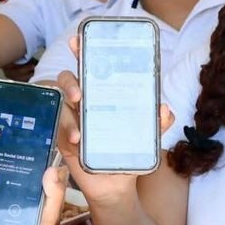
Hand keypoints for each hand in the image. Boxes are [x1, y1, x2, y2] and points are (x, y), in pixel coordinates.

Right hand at [53, 35, 174, 197]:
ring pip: (62, 106)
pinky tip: (77, 142)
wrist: (117, 185)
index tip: (77, 39)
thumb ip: (157, 122)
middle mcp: (84, 103)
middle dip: (69, 82)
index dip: (82, 51)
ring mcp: (72, 120)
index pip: (90, 67)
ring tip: (80, 130)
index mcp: (102, 94)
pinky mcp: (64, 139)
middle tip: (79, 93)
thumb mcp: (147, 137)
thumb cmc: (128, 153)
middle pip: (68, 80)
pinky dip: (67, 134)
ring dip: (69, 115)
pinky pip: (60, 130)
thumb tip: (164, 109)